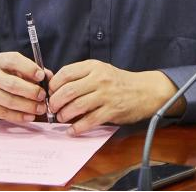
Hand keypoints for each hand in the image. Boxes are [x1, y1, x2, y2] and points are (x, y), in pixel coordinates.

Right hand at [0, 52, 50, 122]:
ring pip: (9, 101)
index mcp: (0, 60)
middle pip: (12, 84)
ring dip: (28, 106)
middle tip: (43, 96)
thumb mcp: (17, 66)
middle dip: (31, 91)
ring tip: (40, 108)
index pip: (14, 61)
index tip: (41, 76)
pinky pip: (4, 113)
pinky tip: (30, 115)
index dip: (29, 69)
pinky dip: (19, 116)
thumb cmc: (6, 74)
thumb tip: (48, 77)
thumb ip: (33, 70)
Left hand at [48, 60, 181, 134]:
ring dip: (64, 115)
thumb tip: (55, 84)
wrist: (144, 91)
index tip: (51, 92)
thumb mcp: (100, 70)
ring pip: (77, 106)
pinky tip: (71, 130)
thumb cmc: (118, 82)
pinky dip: (77, 128)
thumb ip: (80, 75)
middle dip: (55, 102)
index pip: (66, 73)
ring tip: (61, 118)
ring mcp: (106, 95)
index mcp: (93, 66)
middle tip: (52, 108)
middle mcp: (99, 79)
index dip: (54, 84)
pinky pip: (89, 121)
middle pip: (68, 91)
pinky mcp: (112, 111)